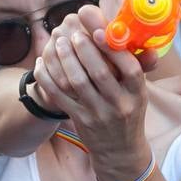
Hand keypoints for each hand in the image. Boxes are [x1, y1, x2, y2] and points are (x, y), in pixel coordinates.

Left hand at [33, 8, 149, 174]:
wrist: (119, 149)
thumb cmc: (128, 111)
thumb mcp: (138, 92)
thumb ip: (133, 65)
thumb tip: (124, 31)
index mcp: (138, 93)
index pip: (129, 68)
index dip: (113, 48)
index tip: (99, 30)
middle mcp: (119, 104)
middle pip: (100, 73)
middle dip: (84, 49)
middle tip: (73, 31)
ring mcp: (98, 113)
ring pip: (77, 82)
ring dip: (65, 59)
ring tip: (58, 41)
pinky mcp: (79, 119)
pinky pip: (59, 96)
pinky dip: (47, 78)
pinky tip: (42, 62)